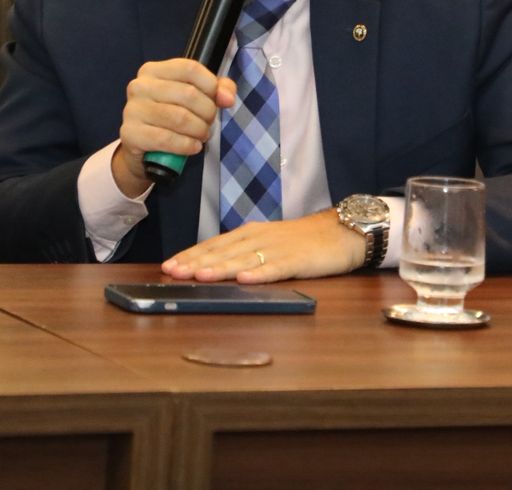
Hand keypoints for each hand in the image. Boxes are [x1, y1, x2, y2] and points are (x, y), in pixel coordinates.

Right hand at [112, 58, 234, 197]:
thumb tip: (227, 98)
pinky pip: (166, 139)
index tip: (218, 101)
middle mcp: (140, 85)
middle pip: (188, 94)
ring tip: (201, 136)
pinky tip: (192, 147)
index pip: (190, 68)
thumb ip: (217, 89)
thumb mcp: (195, 97)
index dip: (211, 86)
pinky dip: (186, 145)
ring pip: (180, 118)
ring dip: (199, 130)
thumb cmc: (171, 117)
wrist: (143, 150)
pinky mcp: (130, 133)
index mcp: (153, 70)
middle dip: (207, 113)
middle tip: (208, 124)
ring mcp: (132, 109)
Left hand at [161, 210, 367, 282]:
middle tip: (172, 272)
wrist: (342, 232)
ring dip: (221, 268)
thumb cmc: (303, 242)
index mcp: (251, 234)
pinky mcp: (298, 261)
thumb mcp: (269, 243)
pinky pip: (276, 268)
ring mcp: (278, 249)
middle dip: (196, 262)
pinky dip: (260, 274)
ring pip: (244, 259)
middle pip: (224, 251)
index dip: (191, 255)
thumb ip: (244, 254)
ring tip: (199, 276)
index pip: (215, 244)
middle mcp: (260, 239)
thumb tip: (214, 267)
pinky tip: (245, 279)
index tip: (169, 265)